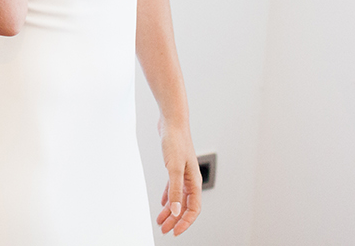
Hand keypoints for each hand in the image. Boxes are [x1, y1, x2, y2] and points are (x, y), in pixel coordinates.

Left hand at [155, 119, 201, 235]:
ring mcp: (183, 174)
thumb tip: (174, 211)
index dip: (185, 222)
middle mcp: (191, 180)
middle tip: (164, 231)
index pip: (193, 209)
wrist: (172, 123)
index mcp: (194, 182)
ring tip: (160, 221)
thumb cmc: (175, 142)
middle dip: (175, 220)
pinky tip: (163, 204)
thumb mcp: (173, 168)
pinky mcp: (175, 168)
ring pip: (178, 198)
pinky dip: (168, 197)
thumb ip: (174, 190)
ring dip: (170, 211)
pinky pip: (173, 188)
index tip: (175, 232)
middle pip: (184, 206)